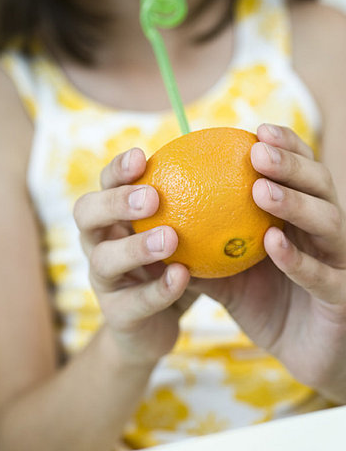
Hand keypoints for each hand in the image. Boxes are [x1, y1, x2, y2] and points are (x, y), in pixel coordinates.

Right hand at [73, 148, 194, 367]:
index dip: (118, 169)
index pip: (105, 183)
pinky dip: (159, 289)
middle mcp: (97, 242)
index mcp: (112, 216)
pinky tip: (184, 276)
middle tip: (152, 197)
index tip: (142, 156)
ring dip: (136, 247)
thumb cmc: (174, 264)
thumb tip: (233, 163)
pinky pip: (135, 301)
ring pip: (104, 259)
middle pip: (86, 213)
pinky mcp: (116, 315)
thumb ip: (198, 204)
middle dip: (115, 202)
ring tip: (170, 239)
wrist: (154, 326)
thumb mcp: (184, 232)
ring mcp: (103, 280)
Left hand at [188, 123, 345, 402]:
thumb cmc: (264, 303)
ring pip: (328, 223)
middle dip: (292, 164)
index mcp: (304, 218)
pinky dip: (298, 259)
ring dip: (295, 203)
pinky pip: (323, 276)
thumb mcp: (227, 270)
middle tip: (258, 152)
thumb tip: (157, 220)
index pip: (301, 172)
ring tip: (261, 190)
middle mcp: (326, 233)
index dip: (286, 146)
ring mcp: (340, 263)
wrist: (301, 354)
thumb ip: (200, 244)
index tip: (256, 130)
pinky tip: (272, 242)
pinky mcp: (343, 299)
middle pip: (320, 186)